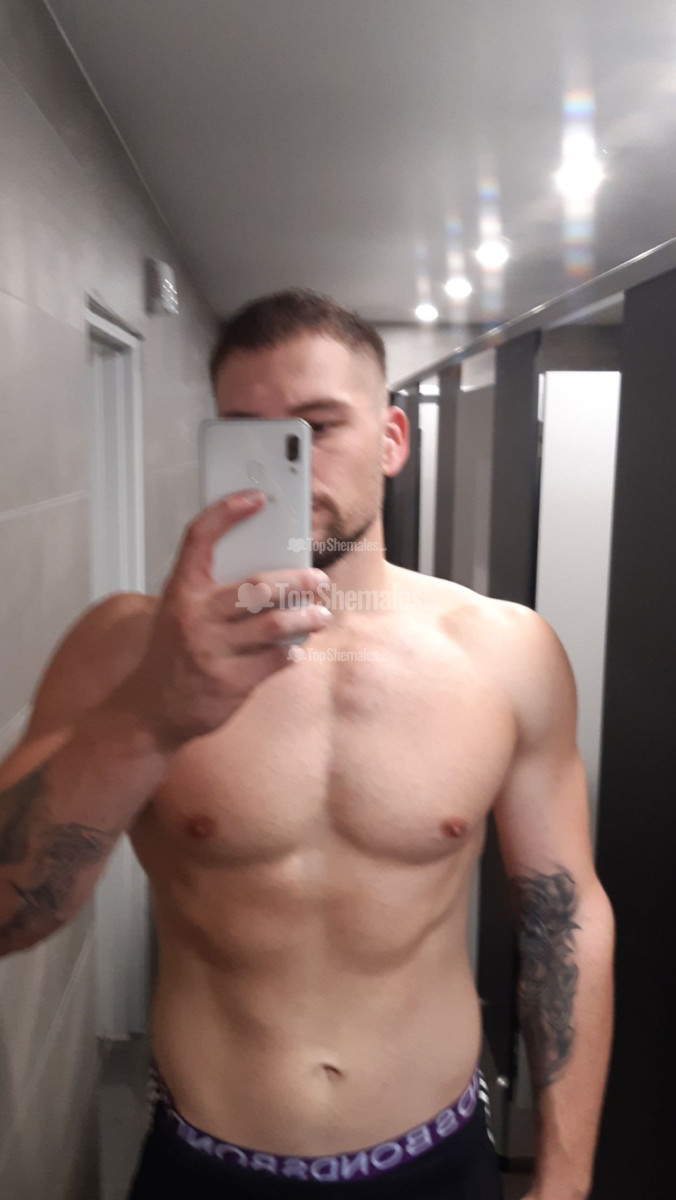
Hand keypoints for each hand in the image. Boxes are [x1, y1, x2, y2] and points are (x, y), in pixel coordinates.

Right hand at [119, 489, 331, 748]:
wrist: (150, 710)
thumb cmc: (172, 655)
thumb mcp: (180, 613)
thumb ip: (214, 591)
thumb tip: (270, 573)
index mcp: (180, 592)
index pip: (199, 537)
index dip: (227, 511)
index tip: (257, 498)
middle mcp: (195, 617)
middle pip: (257, 585)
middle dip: (296, 580)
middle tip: (317, 579)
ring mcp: (212, 651)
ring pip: (274, 624)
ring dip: (305, 617)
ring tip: (320, 614)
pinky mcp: (230, 682)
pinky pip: (275, 660)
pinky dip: (291, 652)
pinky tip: (296, 648)